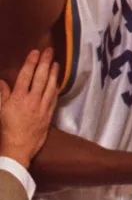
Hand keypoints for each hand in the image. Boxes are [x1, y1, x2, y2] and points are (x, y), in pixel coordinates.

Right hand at [0, 49, 58, 167]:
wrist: (17, 148)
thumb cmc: (5, 129)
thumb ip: (2, 94)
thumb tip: (2, 82)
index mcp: (18, 98)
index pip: (26, 76)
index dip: (31, 62)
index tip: (35, 52)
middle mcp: (32, 100)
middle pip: (40, 77)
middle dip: (44, 62)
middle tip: (49, 51)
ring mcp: (42, 107)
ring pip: (50, 86)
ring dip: (53, 73)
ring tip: (55, 63)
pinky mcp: (48, 115)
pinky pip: (54, 98)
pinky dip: (55, 88)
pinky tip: (57, 82)